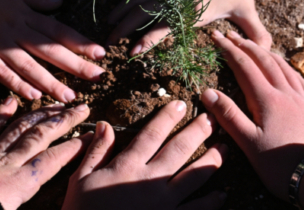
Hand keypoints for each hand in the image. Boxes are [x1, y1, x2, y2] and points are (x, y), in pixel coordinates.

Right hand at [0, 0, 105, 102]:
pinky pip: (0, 72)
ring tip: (69, 97)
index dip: (80, 42)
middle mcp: (15, 28)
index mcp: (25, 12)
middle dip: (76, 65)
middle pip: (50, 50)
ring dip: (50, 82)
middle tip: (98, 78)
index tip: (101, 53)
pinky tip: (33, 96)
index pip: (59, 30)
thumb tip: (60, 2)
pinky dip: (17, 84)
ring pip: (29, 65)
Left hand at [0, 98, 92, 209]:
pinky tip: (10, 102)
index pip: (51, 161)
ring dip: (38, 113)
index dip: (74, 148)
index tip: (93, 135)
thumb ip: (24, 202)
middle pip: (39, 136)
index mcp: (16, 187)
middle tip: (82, 107)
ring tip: (55, 103)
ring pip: (17, 128)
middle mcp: (5, 165)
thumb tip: (62, 208)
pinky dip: (1, 114)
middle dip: (63, 121)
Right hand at [62, 100, 226, 209]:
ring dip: (212, 160)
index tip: (180, 104)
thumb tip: (105, 124)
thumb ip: (96, 151)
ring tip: (224, 147)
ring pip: (194, 176)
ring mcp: (164, 204)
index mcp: (127, 167)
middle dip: (197, 131)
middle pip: (179, 150)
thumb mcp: (80, 179)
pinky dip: (211, 202)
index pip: (152, 135)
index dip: (167, 117)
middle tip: (211, 118)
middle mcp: (150, 182)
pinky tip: (222, 194)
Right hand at [107, 0, 271, 55]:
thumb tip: (265, 52)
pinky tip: (114, 1)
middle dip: (123, 26)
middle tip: (108, 41)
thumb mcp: (248, 11)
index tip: (132, 50)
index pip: (163, 25)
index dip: (147, 38)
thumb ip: (256, 34)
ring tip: (107, 24)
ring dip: (121, 11)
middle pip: (142, 12)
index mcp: (191, 9)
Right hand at [202, 30, 303, 208]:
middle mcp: (286, 93)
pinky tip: (286, 69)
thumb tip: (208, 92)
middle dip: (246, 46)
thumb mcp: (249, 144)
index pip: (244, 67)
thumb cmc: (281, 165)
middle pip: (264, 61)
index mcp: (267, 100)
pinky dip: (287, 68)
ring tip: (255, 46)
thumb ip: (229, 116)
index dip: (229, 50)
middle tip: (232, 35)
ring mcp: (303, 99)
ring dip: (266, 53)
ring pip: (283, 67)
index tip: (216, 37)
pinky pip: (300, 79)